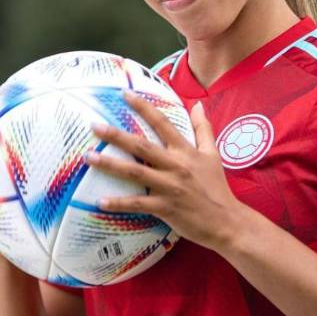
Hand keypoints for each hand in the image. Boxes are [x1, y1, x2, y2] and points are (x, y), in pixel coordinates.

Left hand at [86, 91, 241, 251]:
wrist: (227, 221)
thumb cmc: (217, 188)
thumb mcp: (213, 154)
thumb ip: (203, 129)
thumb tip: (198, 105)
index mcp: (185, 151)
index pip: (162, 123)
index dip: (143, 107)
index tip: (125, 94)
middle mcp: (176, 165)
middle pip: (142, 146)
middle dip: (116, 135)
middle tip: (94, 126)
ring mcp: (170, 186)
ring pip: (135, 172)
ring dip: (110, 164)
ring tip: (88, 157)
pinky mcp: (166, 208)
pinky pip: (138, 204)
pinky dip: (119, 203)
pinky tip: (100, 201)